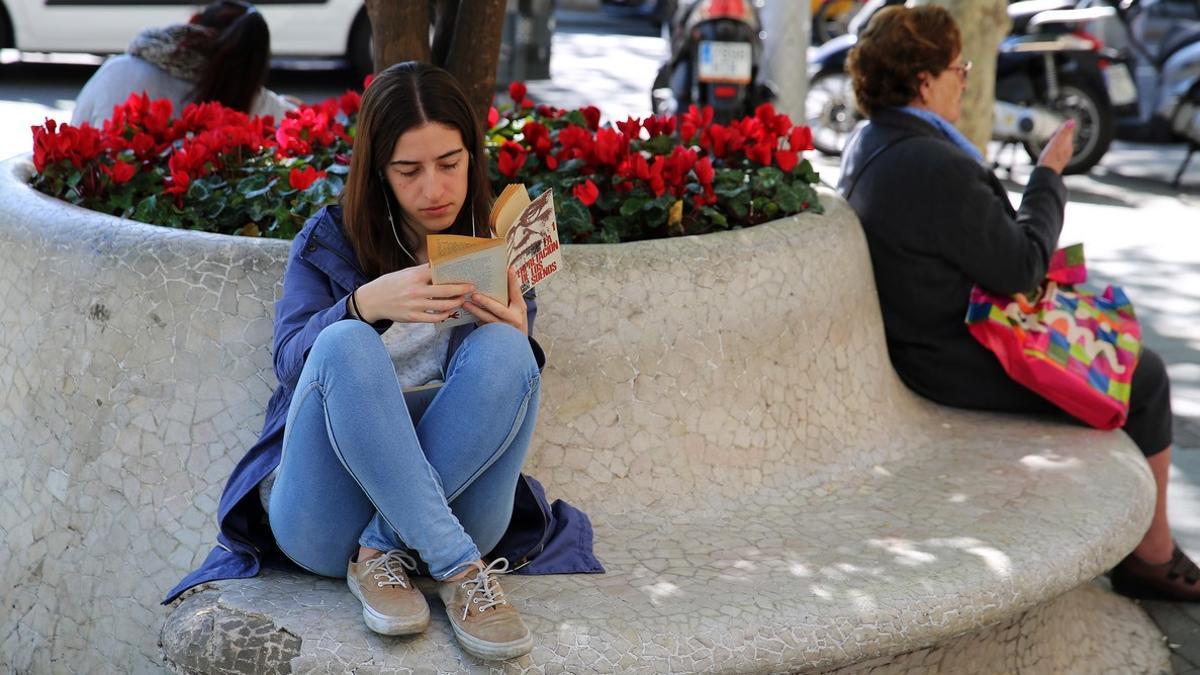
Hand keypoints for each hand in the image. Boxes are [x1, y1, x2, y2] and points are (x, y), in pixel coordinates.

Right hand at [354, 264, 473, 323]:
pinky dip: (444, 315)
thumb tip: (440, 265)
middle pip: (445, 290)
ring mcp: (415, 305)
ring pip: (442, 306)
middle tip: (471, 288)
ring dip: (455, 303)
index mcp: (414, 276)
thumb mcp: (404, 273)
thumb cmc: (390, 284)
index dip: (454, 273)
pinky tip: (449, 312)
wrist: (372, 300)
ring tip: (462, 300)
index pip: (439, 273)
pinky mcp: (412, 317)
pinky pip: (433, 318)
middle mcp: (416, 291)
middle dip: (461, 289)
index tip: (465, 273)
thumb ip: (421, 271)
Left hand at [461, 268, 528, 335]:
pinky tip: (467, 314)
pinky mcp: (495, 336)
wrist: (516, 345)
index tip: (509, 269)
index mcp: (520, 308)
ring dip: (476, 311)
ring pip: (488, 319)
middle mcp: (514, 319)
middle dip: (485, 302)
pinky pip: (484, 326)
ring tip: (465, 304)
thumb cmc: (515, 321)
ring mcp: (504, 329)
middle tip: (474, 295)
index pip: (516, 293)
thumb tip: (503, 277)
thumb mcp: (518, 309)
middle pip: (498, 309)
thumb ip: (511, 296)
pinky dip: (475, 319)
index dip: (513, 281)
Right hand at [1037, 119, 1075, 174]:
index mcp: (1068, 145)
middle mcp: (1068, 151)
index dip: (1058, 130)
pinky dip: (1052, 150)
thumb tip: (1072, 121)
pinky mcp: (1057, 162)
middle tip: (1050, 140)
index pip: (1066, 132)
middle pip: (1063, 139)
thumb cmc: (1050, 158)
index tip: (1052, 134)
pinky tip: (1048, 154)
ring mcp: (1063, 157)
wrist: (1046, 173)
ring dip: (1054, 144)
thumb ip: (1064, 131)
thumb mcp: (1056, 142)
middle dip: (1056, 137)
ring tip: (1048, 147)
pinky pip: (1057, 152)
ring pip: (1060, 146)